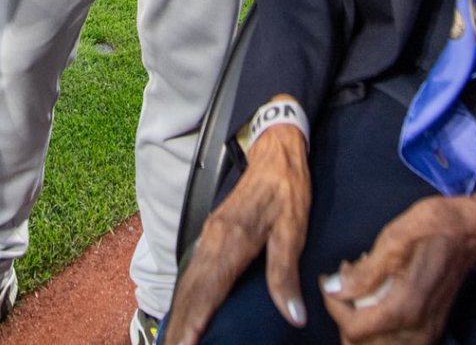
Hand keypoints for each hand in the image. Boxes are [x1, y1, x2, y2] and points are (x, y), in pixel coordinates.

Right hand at [167, 124, 311, 344]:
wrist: (275, 152)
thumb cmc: (288, 190)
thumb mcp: (294, 229)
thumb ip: (286, 273)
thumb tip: (294, 315)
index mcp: (232, 240)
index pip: (206, 292)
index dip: (194, 324)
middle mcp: (213, 240)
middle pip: (189, 293)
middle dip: (178, 329)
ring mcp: (208, 236)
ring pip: (186, 285)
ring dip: (178, 317)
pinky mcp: (210, 234)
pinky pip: (191, 274)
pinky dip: (183, 300)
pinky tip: (182, 315)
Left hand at [320, 182, 475, 344]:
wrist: (474, 231)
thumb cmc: (436, 225)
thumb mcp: (397, 235)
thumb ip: (365, 271)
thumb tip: (333, 288)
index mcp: (405, 307)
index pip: (352, 328)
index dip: (333, 304)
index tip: (330, 279)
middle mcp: (415, 329)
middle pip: (360, 344)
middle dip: (346, 314)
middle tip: (349, 280)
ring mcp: (425, 333)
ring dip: (361, 323)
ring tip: (362, 289)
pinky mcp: (431, 330)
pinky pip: (394, 343)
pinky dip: (379, 327)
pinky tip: (379, 299)